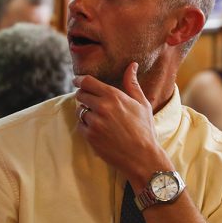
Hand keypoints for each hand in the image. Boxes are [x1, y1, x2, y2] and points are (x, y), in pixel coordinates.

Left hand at [73, 63, 169, 184]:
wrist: (142, 157)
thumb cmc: (144, 129)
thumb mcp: (142, 104)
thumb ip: (132, 83)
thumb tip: (132, 65)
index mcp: (114, 96)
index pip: (87, 81)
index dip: (79, 80)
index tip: (76, 80)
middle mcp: (102, 107)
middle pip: (80, 94)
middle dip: (83, 96)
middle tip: (90, 101)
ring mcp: (95, 122)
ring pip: (80, 110)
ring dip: (85, 112)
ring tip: (98, 118)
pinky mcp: (90, 136)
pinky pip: (80, 125)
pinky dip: (86, 126)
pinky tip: (98, 129)